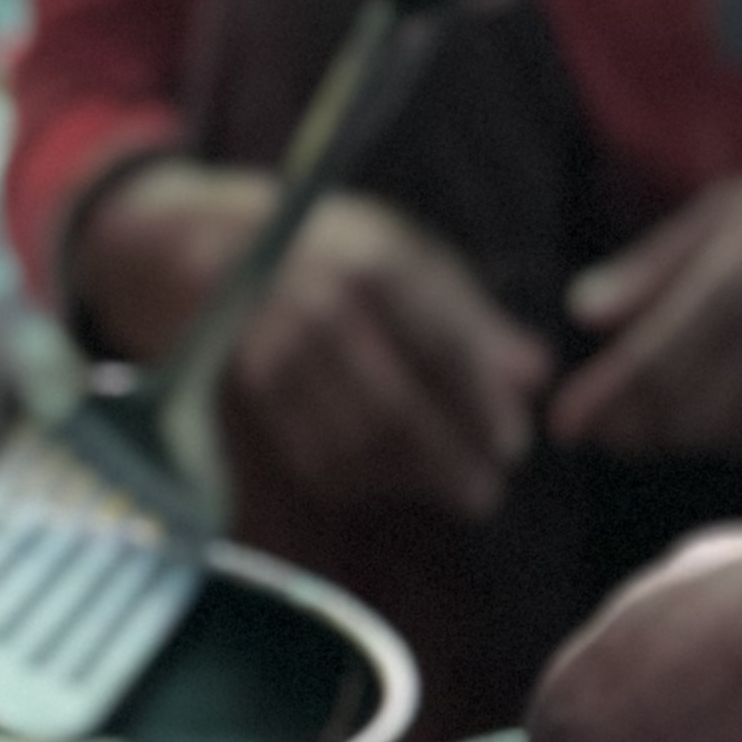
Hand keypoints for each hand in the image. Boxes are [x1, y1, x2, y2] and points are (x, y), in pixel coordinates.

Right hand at [72, 167, 548, 519]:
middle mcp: (324, 306)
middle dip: (449, 462)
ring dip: (407, 479)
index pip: (445, 347)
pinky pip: (310, 454)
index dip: (484, 406)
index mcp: (376, 263)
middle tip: (486, 495)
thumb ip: (472, 320)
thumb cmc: (328, 253)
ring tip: (447, 492)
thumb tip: (537, 376)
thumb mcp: (404, 260)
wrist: (204, 246)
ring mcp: (279, 351)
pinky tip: (387, 484)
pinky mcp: (249, 389)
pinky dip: (357, 481)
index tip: (514, 448)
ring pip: (354, 441)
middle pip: (398, 407)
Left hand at [555, 153, 741, 459]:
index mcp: (733, 284)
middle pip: (672, 418)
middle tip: (607, 423)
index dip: (598, 406)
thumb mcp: (729, 211)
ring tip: (666, 406)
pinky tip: (728, 405)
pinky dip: (729, 437)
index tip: (564, 428)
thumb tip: (581, 314)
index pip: (647, 367)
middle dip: (630, 428)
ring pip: (712, 438)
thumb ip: (653, 268)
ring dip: (678, 432)